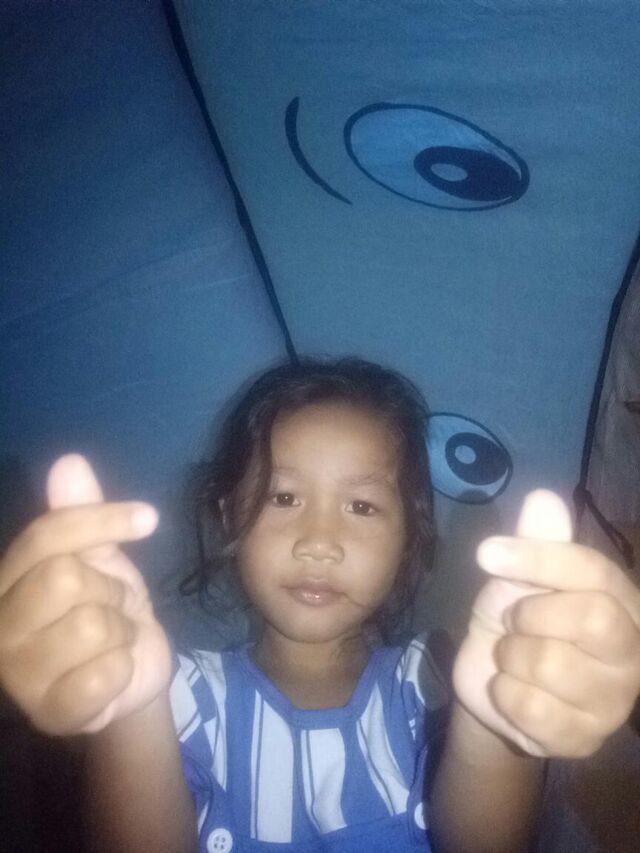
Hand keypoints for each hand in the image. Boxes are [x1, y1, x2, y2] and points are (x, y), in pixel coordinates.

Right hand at [0, 455, 171, 734]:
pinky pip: (104, 674)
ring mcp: (18, 676)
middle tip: (116, 605)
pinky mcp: (50, 713)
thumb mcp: (99, 554)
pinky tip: (115, 672)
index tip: (148, 518)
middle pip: (65, 579)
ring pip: (91, 625)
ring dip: (122, 629)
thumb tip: (69, 462)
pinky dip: (124, 666)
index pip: (45, 536)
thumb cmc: (107, 606)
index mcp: (5, 581)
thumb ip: (80, 512)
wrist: (130, 671)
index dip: (101, 520)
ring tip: (115, 640)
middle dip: (111, 588)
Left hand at [453, 490, 639, 757]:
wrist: (493, 680)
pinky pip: (532, 709)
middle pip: (593, 618)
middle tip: (510, 619)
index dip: (539, 558)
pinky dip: (504, 693)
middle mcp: (632, 651)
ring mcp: (614, 701)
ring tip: (510, 656)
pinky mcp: (585, 739)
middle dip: (530, 614)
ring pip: (552, 665)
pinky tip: (509, 689)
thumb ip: (537, 542)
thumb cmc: (518, 619)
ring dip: (510, 656)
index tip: (486, 553)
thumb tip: (543, 498)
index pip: (594, 571)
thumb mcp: (519, 576)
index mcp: (622, 602)